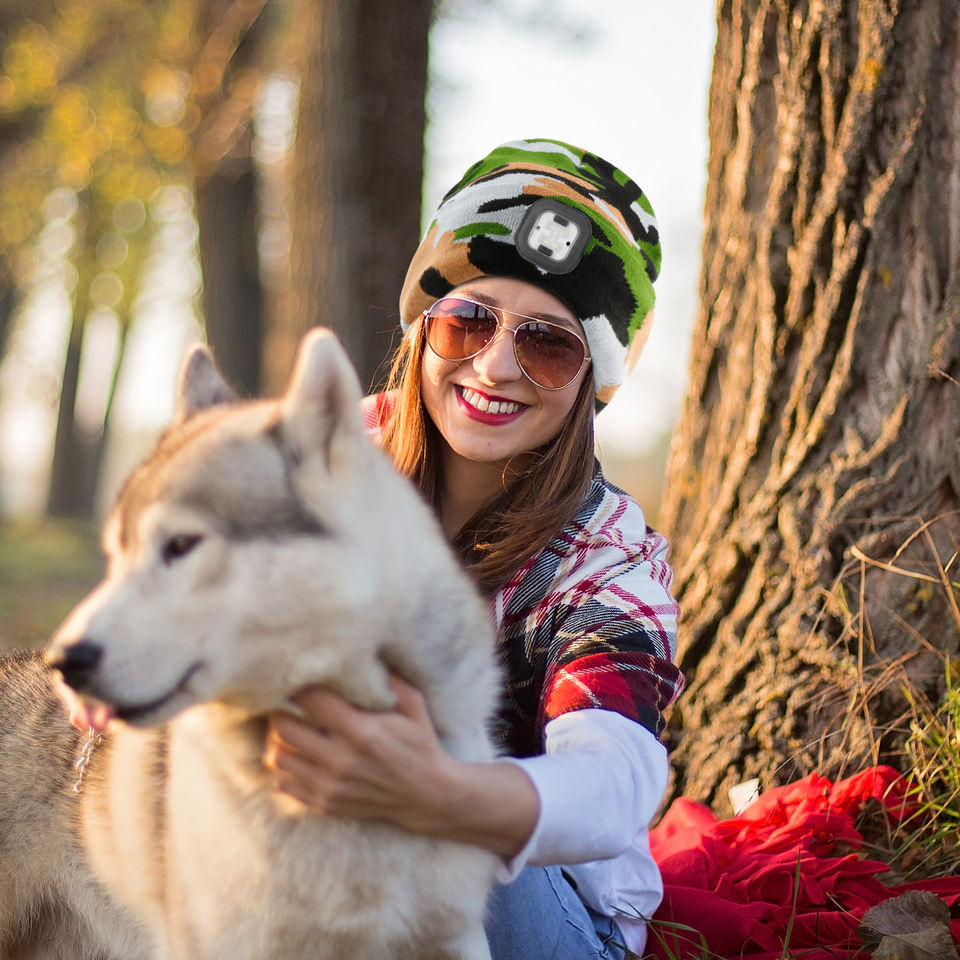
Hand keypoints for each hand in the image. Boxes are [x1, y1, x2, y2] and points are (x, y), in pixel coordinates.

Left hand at [264, 673, 540, 854]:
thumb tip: (365, 656)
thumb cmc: (420, 744)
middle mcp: (340, 760)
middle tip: (285, 700)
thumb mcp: (414, 706)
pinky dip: (283, 767)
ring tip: (288, 726)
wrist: (428, 795)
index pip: (311, 700)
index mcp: (360, 731)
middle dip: (279, 709)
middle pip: (283, 728)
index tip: (299, 675)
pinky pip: (284, 784)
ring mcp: (330, 785)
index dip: (300, 684)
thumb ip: (390, 681)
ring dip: (278, 739)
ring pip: (277, 757)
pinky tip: (296, 753)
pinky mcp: (326, 803)